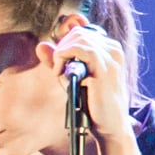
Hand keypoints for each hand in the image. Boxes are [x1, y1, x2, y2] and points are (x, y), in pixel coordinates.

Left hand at [37, 13, 132, 151]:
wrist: (109, 125)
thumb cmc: (91, 103)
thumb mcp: (71, 77)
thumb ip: (58, 60)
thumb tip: (40, 45)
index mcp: (108, 47)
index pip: (80, 30)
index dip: (64, 44)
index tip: (60, 64)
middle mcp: (113, 48)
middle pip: (77, 32)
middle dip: (61, 48)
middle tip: (59, 71)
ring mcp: (112, 56)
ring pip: (77, 38)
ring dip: (61, 55)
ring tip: (61, 74)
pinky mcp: (106, 68)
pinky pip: (80, 49)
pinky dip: (64, 58)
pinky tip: (61, 74)